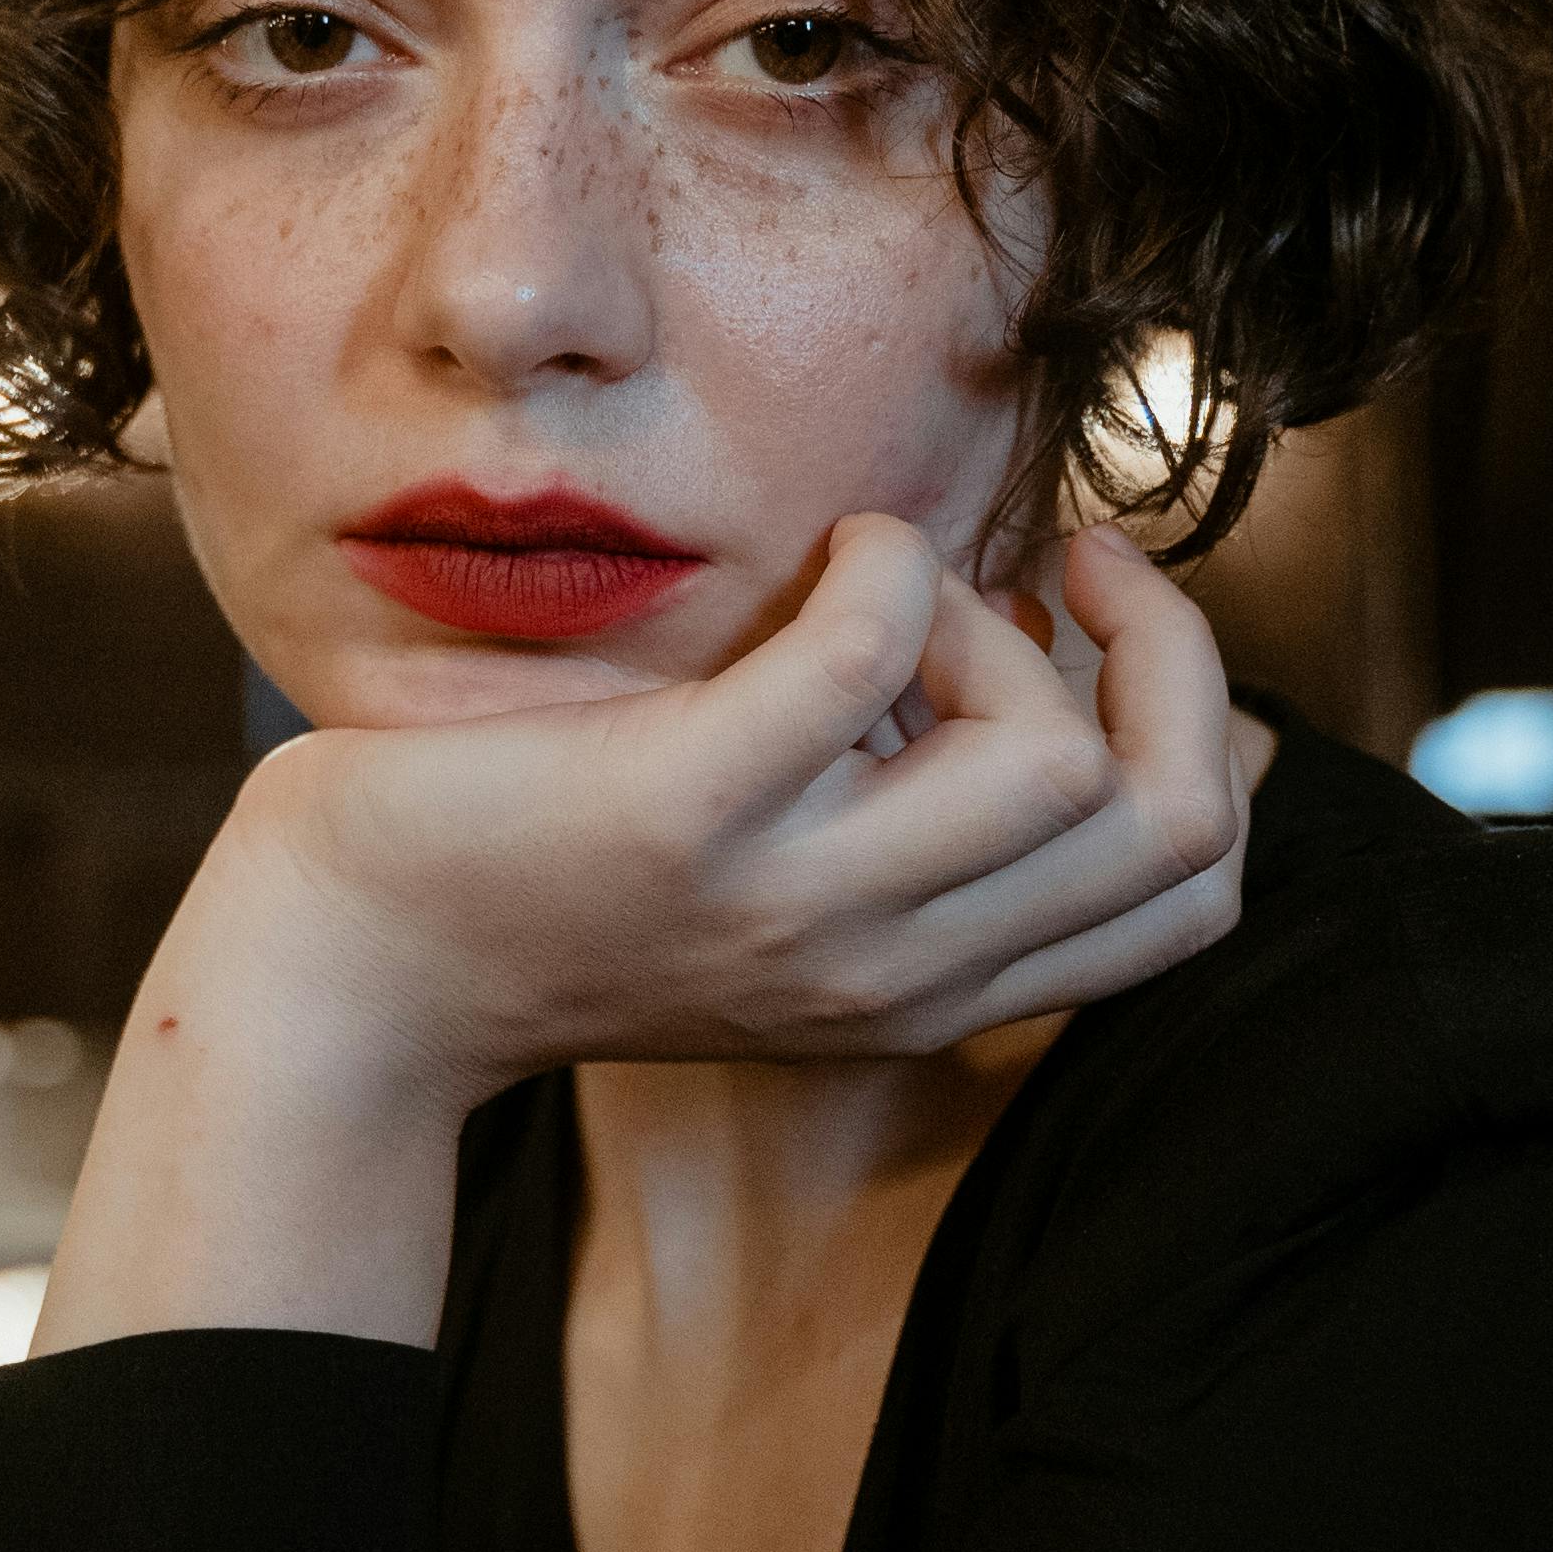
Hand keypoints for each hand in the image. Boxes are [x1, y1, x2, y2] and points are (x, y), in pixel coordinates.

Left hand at [41, 515, 1251, 1349]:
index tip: (1103, 631)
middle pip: (1169, 827)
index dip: (1202, 734)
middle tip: (1060, 565)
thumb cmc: (551, 889)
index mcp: (930, 992)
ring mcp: (798, 904)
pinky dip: (881, 565)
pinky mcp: (691, 814)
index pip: (1194, 896)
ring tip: (889, 596)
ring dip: (997, 622)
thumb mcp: (781, 893)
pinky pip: (874, 652)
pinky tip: (823, 559)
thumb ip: (912, 820)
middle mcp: (891, 972)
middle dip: (1161, 652)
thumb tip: (1055, 659)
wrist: (350, 970)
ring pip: (1057, 762)